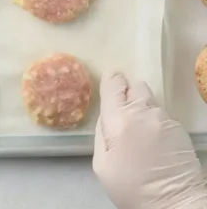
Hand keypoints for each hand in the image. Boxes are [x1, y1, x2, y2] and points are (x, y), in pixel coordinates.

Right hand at [93, 72, 206, 208]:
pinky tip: (154, 143)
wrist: (175, 203)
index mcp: (120, 120)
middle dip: (127, 95)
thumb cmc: (132, 187)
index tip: (108, 92)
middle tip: (122, 117)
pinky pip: (162, 117)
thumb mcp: (102, 164)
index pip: (114, 84)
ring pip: (150, 102)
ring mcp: (166, 120)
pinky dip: (155, 123)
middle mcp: (145, 113)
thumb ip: (101, 134)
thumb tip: (107, 117)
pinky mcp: (180, 129)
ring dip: (142, 111)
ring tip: (140, 135)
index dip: (110, 83)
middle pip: (135, 87)